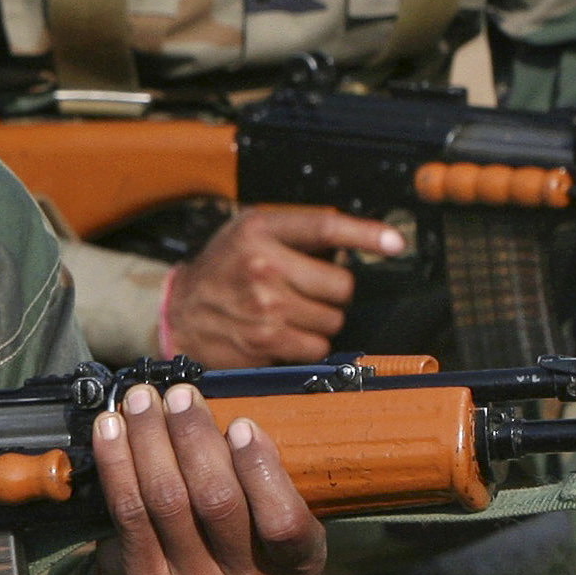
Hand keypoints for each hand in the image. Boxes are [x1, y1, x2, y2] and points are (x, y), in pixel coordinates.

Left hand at [85, 381, 325, 574]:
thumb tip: (228, 416)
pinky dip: (117, 461)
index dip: (261, 471)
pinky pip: (128, 510)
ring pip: (167, 499)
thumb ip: (261, 472)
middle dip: (194, 437)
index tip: (241, 424)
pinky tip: (111, 427)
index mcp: (295, 563)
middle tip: (180, 395)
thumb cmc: (237, 529)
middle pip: (216, 500)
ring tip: (143, 399)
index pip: (285, 523)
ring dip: (150, 438)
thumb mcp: (270, 509)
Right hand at [164, 208, 410, 368]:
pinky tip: (285, 333)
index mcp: (261, 229)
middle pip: (341, 284)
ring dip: (321, 320)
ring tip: (291, 311)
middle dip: (334, 291)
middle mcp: (263, 264)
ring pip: (333, 319)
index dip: (366, 234)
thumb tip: (352, 239)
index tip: (395, 242)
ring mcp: (265, 306)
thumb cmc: (222, 269)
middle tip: (310, 289)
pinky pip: (317, 347)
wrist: (179, 312)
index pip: (325, 228)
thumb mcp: (248, 232)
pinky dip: (309, 344)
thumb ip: (294, 232)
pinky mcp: (266, 341)